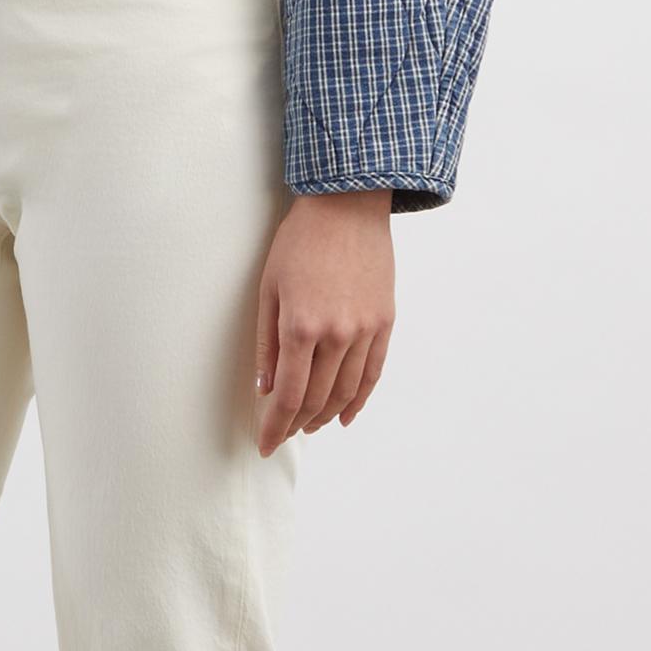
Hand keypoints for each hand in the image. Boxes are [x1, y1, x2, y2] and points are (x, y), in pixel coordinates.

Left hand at [253, 189, 394, 452]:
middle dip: (295, 424)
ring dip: (325, 416)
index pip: (287, 395)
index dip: (275, 426)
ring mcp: (365, 330)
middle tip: (282, 434)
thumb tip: (265, 388)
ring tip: (309, 425)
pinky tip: (345, 416)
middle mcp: (336, 335)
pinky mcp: (385, 322)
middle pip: (316, 400)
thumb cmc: (301, 241)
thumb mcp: (269, 289)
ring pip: (345, 392)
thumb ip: (266, 343)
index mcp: (301, 327)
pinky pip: (373, 374)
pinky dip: (358, 400)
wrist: (348, 205)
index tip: (266, 444)